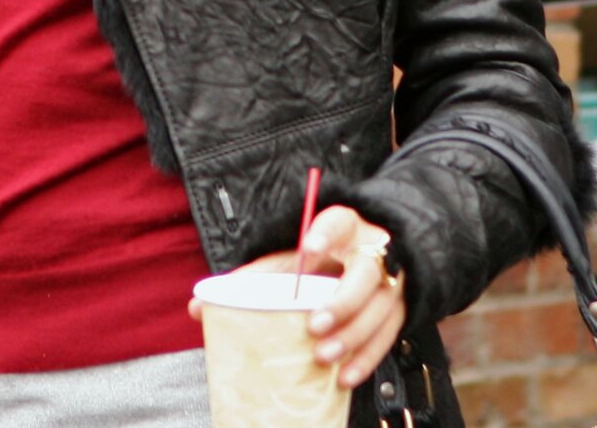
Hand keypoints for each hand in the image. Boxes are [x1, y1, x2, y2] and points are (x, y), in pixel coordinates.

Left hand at [187, 206, 405, 391]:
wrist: (370, 255)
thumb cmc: (320, 260)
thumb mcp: (289, 260)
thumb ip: (251, 278)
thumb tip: (198, 305)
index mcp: (345, 226)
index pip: (338, 221)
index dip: (325, 233)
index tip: (309, 247)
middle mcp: (372, 250)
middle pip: (366, 271)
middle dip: (342, 300)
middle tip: (314, 323)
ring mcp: (390, 281)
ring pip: (380, 307)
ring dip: (353, 335)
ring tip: (324, 355)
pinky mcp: (398, 309)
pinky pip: (388, 336)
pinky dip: (366, 357)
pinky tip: (344, 375)